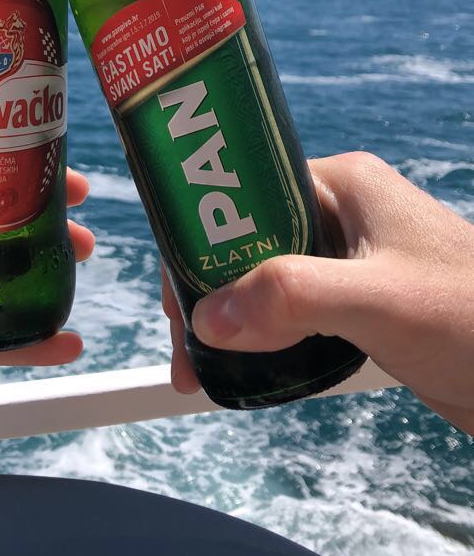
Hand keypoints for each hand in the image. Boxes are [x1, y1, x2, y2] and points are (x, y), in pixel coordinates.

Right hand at [165, 151, 473, 433]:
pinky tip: (247, 370)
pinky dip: (265, 339)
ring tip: (203, 367)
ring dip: (233, 321)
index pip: (246, 191)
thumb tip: (210, 318)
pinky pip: (293, 313)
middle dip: (209, 290)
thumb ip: (291, 298)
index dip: (201, 236)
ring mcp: (353, 262)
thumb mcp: (378, 301)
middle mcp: (345, 215)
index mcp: (346, 185)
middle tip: (185, 344)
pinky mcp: (363, 305)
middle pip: (247, 239)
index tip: (178, 293)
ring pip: (266, 281)